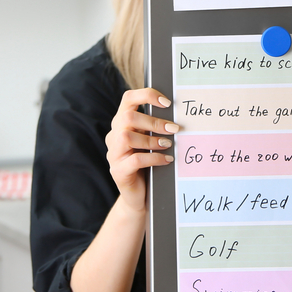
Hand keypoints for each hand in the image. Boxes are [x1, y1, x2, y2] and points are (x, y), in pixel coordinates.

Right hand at [105, 87, 176, 211]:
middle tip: (174, 129)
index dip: (146, 95)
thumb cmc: (148, 164)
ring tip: (168, 144)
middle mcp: (114, 136)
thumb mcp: (151, 142)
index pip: (128, 99)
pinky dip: (154, 158)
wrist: (139, 196)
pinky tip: (167, 159)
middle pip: (127, 118)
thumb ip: (155, 128)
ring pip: (126, 137)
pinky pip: (135, 160)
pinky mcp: (118, 171)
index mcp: (122, 124)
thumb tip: (177, 116)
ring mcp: (113, 154)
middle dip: (153, 122)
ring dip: (152, 140)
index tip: (167, 102)